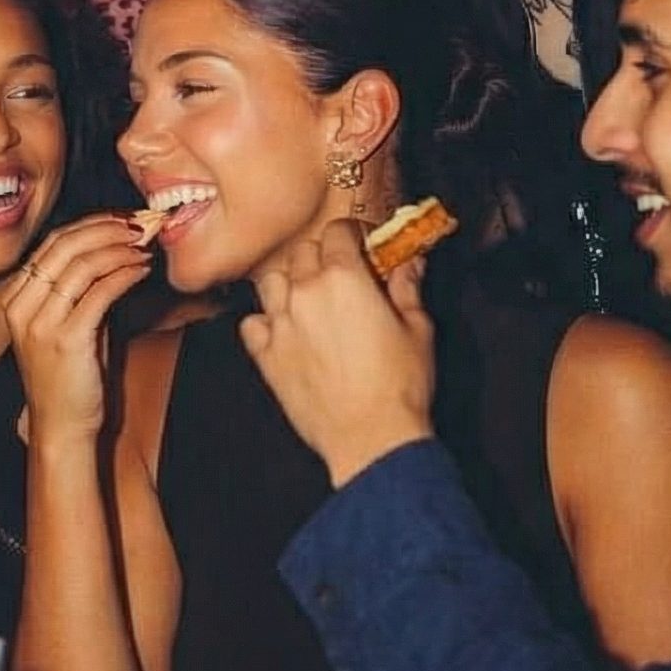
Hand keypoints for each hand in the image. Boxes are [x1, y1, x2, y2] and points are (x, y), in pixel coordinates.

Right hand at [3, 214, 152, 450]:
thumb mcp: (71, 324)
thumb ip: (84, 289)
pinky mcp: (65, 339)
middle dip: (107, 228)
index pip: (52, 244)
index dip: (90, 224)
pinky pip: (99, 292)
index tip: (122, 218)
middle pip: (64, 246)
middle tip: (139, 224)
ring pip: (82, 264)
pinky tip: (142, 269)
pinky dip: (125, 274)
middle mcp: (21, 307)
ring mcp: (40, 323)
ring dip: (120, 248)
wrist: (63, 428)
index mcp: (16, 299)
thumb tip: (118, 248)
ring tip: (145, 244)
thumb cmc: (72, 377)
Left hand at [241, 219, 437, 485]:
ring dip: (289, 284)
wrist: (371, 439)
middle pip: (303, 252)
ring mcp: (280, 323)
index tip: (362, 247)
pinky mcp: (265, 356)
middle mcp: (305, 292)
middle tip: (342, 278)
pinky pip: (251, 323)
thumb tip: (409, 264)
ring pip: (272, 281)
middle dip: (323, 257)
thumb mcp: (418, 329)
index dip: (352, 236)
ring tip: (309, 301)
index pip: (338, 232)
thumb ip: (407, 288)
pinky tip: (284, 332)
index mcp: (345, 277)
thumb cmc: (400, 386)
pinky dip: (264, 322)